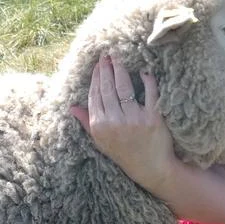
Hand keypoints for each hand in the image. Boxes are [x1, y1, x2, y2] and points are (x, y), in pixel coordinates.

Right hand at [70, 55, 177, 194]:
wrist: (151, 168)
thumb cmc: (124, 154)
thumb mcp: (101, 141)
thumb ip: (87, 123)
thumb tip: (72, 107)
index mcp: (100, 126)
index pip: (95, 95)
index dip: (96, 78)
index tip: (98, 65)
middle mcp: (115, 121)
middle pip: (108, 88)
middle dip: (106, 69)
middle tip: (107, 55)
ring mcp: (134, 119)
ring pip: (125, 87)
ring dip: (120, 70)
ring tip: (119, 58)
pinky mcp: (153, 118)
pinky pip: (150, 93)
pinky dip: (147, 80)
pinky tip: (143, 72)